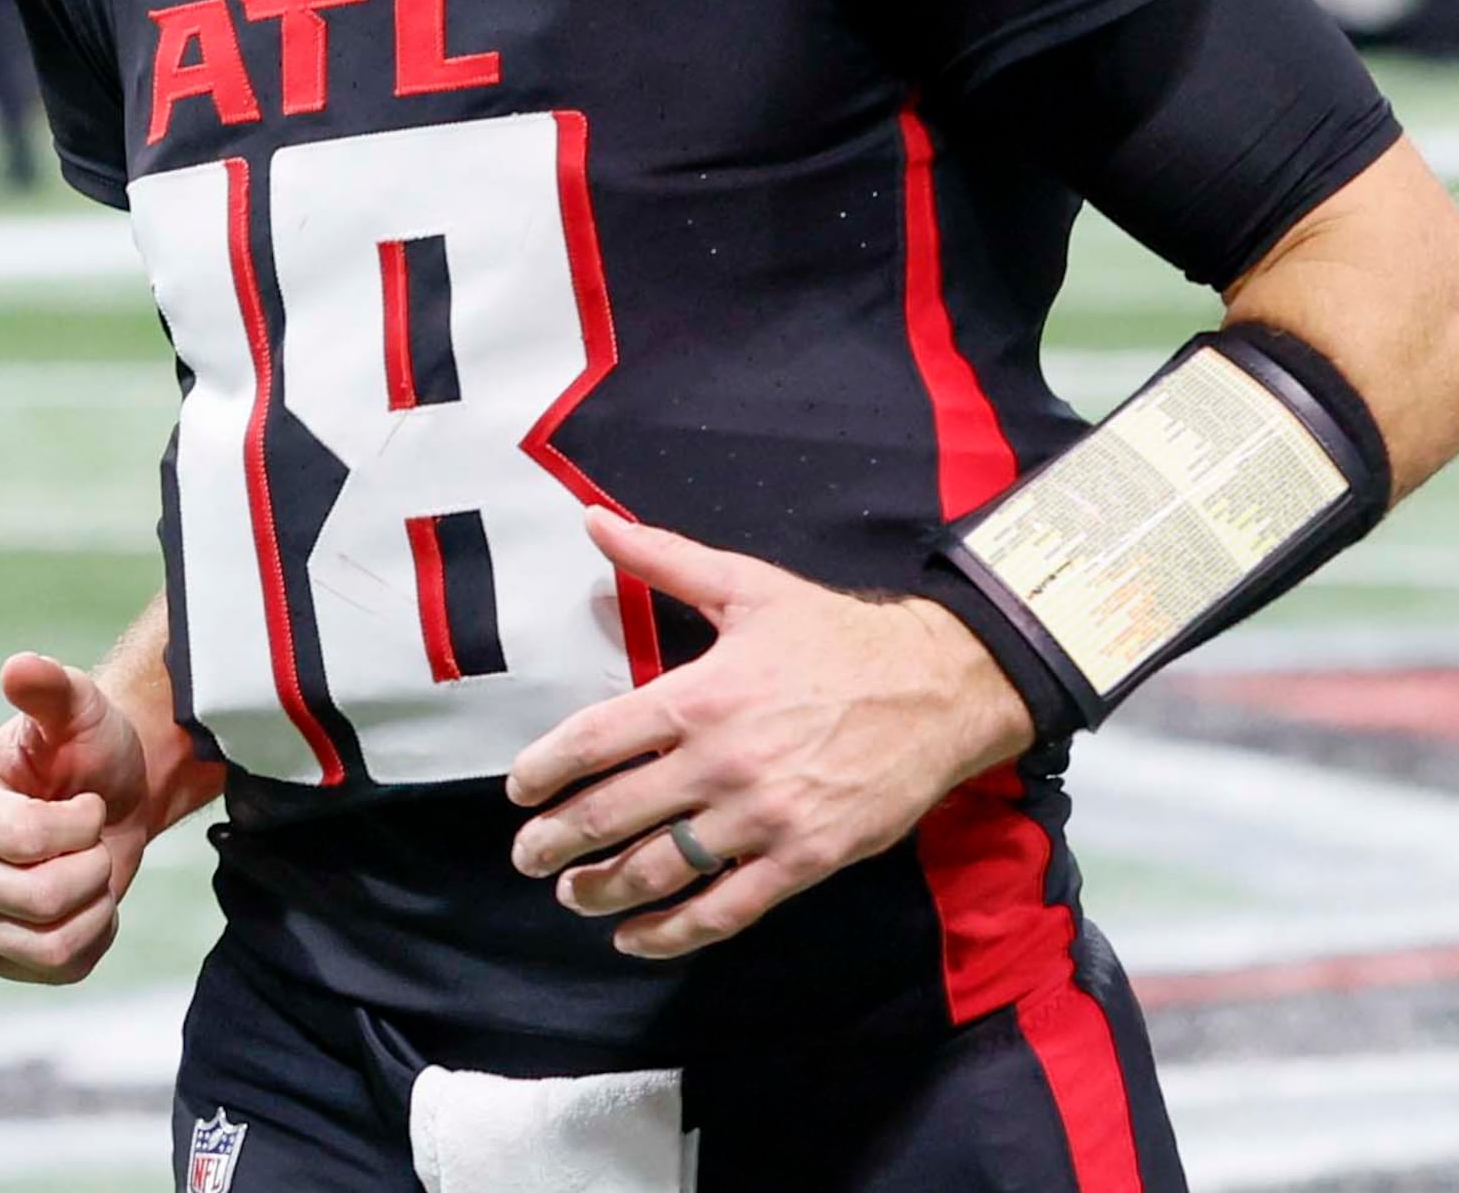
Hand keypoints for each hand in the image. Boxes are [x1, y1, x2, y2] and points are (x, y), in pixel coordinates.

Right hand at [0, 652, 159, 983]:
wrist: (111, 797)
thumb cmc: (87, 750)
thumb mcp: (79, 710)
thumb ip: (51, 689)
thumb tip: (18, 667)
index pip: (24, 840)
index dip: (79, 823)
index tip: (87, 799)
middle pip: (38, 898)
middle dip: (92, 864)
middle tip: (96, 837)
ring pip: (50, 944)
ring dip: (96, 903)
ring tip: (94, 869)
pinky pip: (60, 969)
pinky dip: (95, 936)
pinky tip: (90, 901)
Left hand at [504, 506, 1034, 961]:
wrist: (938, 687)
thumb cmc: (837, 636)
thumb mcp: (748, 586)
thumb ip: (663, 559)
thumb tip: (593, 521)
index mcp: (700, 696)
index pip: (595, 742)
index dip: (544, 772)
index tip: (519, 790)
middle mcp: (721, 763)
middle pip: (613, 815)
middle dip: (556, 842)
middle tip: (527, 856)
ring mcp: (762, 818)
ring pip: (660, 870)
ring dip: (603, 890)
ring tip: (572, 895)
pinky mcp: (803, 860)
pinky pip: (723, 910)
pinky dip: (672, 933)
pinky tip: (638, 938)